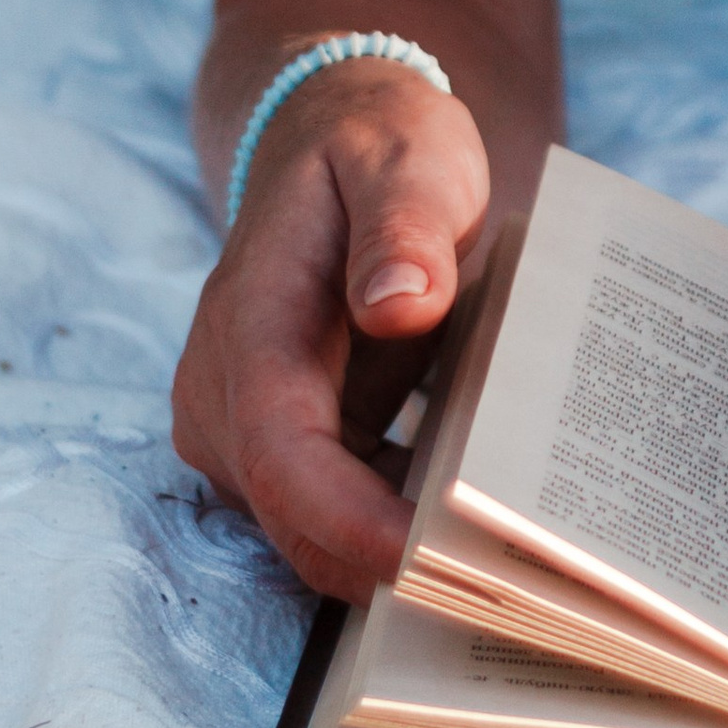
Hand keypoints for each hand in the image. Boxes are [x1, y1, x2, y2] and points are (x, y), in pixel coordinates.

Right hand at [173, 64, 491, 599]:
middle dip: (384, 563)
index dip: (346, 519)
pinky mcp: (276, 443)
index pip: (280, 450)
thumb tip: (396, 304)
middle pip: (292, 516)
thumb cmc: (373, 144)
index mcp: (248, 320)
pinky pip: (328, 514)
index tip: (426, 556)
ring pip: (308, 533)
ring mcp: (242, 426)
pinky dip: (393, 529)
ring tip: (505, 571)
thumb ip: (401, 225)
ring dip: (393, 558)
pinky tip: (474, 530)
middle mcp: (223, 390)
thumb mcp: (404, 157)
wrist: (332, 137)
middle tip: (504, 589)